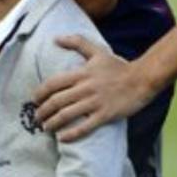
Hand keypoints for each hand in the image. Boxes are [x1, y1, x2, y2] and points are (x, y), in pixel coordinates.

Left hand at [34, 35, 150, 140]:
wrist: (143, 79)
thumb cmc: (119, 66)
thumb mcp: (97, 51)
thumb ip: (77, 42)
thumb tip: (56, 38)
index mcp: (81, 73)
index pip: (53, 83)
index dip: (40, 92)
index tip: (34, 99)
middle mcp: (85, 88)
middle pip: (56, 101)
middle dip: (42, 111)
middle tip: (36, 117)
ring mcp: (95, 102)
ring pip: (67, 115)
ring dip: (53, 123)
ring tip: (46, 128)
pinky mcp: (105, 115)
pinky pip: (85, 127)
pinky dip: (71, 134)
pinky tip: (62, 138)